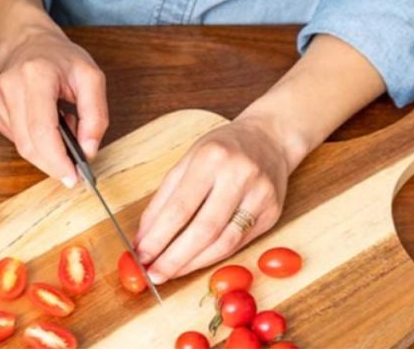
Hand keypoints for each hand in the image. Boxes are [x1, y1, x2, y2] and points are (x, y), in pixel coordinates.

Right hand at [0, 24, 108, 186]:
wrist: (28, 42)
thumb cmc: (61, 58)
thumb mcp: (91, 77)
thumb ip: (96, 115)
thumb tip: (88, 150)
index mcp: (36, 75)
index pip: (41, 129)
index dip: (56, 160)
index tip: (72, 177)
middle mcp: (11, 88)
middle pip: (29, 144)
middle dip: (54, 163)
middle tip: (75, 167)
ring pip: (22, 146)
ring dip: (47, 150)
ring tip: (64, 126)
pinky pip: (17, 140)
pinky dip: (36, 142)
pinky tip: (46, 124)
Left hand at [132, 115, 298, 284]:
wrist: (270, 139)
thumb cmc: (223, 149)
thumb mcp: (188, 160)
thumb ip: (164, 198)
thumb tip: (144, 237)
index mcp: (211, 157)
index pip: (180, 206)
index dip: (159, 236)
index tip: (142, 255)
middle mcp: (239, 176)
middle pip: (204, 229)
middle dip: (175, 258)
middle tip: (155, 275)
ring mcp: (260, 196)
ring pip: (224, 242)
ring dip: (194, 264)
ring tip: (171, 273)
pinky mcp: (272, 214)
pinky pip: (239, 243)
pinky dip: (214, 257)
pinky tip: (196, 262)